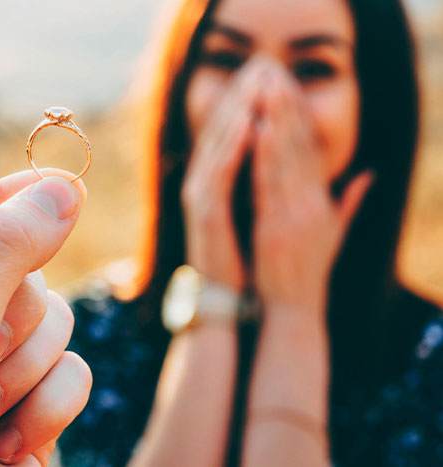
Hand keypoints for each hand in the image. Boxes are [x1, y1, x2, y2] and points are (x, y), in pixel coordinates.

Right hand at [181, 56, 267, 291]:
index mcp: (217, 181)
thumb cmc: (245, 255)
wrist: (227, 295)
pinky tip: (248, 124)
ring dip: (236, 111)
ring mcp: (200, 195)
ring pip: (217, 143)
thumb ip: (264, 181)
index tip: (267, 75)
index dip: (247, 101)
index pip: (231, 132)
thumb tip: (282, 156)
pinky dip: (232, 147)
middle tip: (259, 64)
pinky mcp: (204, 210)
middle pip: (220, 129)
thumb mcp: (257, 210)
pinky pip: (218, 171)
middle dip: (240, 95)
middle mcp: (203, 182)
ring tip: (255, 82)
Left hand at [252, 63, 373, 317]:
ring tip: (267, 88)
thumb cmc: (307, 272)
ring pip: (287, 157)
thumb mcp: (332, 234)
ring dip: (277, 120)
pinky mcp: (276, 226)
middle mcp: (311, 203)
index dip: (301, 116)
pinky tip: (257, 129)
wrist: (294, 309)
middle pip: (301, 146)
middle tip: (277, 73)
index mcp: (321, 202)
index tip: (289, 88)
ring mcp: (294, 214)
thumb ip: (348, 202)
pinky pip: (269, 183)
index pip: (312, 150)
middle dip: (288, 107)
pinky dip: (264, 155)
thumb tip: (368, 174)